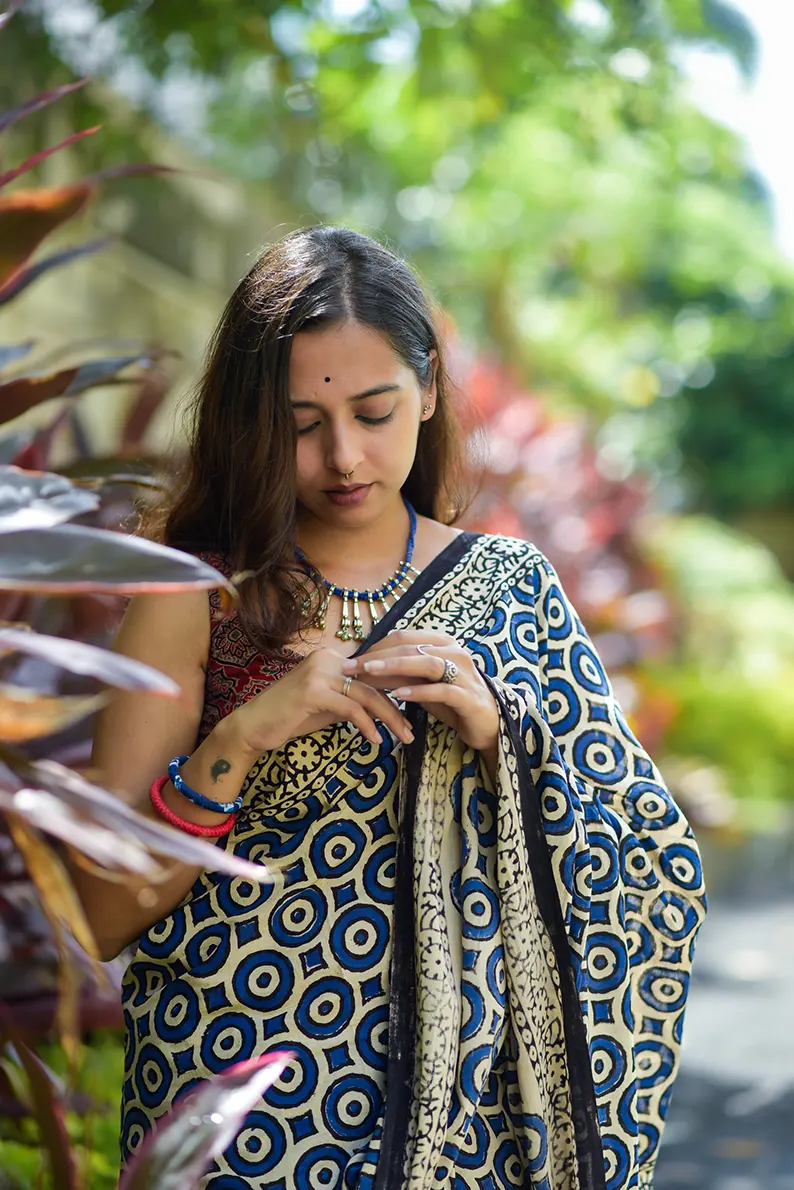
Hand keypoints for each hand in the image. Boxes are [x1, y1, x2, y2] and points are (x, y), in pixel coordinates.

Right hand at [229, 646, 414, 756]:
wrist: (253, 726)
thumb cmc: (290, 717)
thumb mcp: (327, 704)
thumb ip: (351, 699)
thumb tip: (383, 706)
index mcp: (332, 658)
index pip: (372, 674)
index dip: (395, 692)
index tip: (412, 713)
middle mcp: (327, 658)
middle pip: (374, 683)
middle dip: (397, 708)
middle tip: (412, 731)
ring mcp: (319, 673)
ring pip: (367, 695)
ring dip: (389, 719)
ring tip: (403, 737)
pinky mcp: (313, 691)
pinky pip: (351, 708)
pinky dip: (367, 725)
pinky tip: (374, 740)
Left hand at [342, 630, 498, 754]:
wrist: (487, 723)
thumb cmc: (452, 701)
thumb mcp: (423, 684)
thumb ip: (402, 673)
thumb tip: (366, 668)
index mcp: (443, 643)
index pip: (403, 637)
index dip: (375, 646)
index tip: (351, 660)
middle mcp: (455, 652)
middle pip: (410, 647)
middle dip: (377, 656)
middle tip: (350, 667)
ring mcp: (464, 673)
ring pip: (426, 663)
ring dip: (394, 666)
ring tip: (369, 673)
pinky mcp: (469, 697)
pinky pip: (441, 691)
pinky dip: (418, 692)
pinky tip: (398, 695)